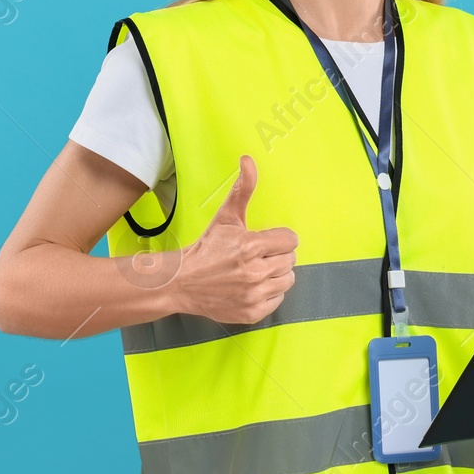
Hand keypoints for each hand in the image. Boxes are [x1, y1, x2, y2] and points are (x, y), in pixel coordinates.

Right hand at [171, 155, 297, 324]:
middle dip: (277, 255)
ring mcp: (254, 294)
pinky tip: (252, 286)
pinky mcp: (252, 312)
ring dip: (276, 274)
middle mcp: (254, 272)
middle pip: (291, 260)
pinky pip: (278, 300)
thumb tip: (248, 160)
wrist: (182, 282)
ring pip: (288, 280)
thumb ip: (243, 189)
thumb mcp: (226, 217)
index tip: (265, 241)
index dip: (279, 239)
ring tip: (256, 271)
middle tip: (258, 256)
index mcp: (251, 246)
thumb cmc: (207, 248)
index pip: (291, 240)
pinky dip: (269, 293)